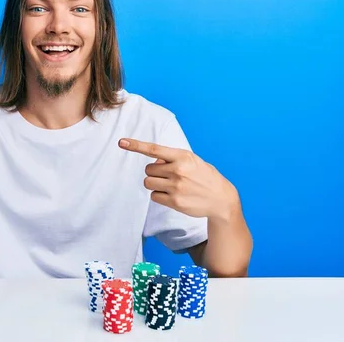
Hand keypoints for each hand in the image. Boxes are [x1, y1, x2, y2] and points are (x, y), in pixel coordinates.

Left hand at [118, 138, 239, 219]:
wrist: (221, 199)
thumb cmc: (204, 176)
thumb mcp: (192, 161)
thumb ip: (172, 158)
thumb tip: (154, 160)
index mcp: (183, 156)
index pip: (154, 149)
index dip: (136, 145)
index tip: (121, 142)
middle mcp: (178, 170)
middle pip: (148, 169)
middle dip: (155, 172)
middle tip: (170, 176)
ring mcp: (176, 187)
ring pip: (149, 183)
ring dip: (155, 184)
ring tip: (171, 185)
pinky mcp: (175, 201)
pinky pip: (154, 196)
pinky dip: (159, 196)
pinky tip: (173, 196)